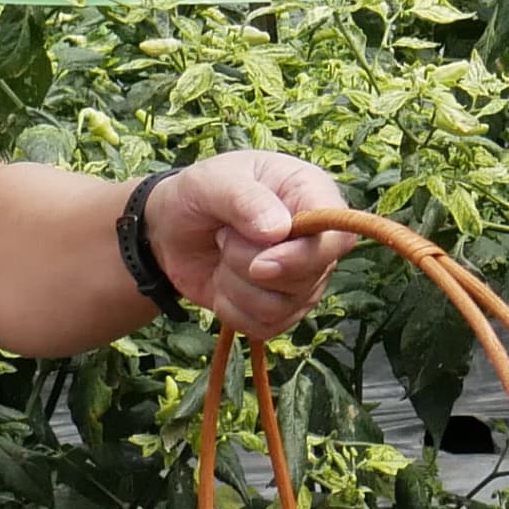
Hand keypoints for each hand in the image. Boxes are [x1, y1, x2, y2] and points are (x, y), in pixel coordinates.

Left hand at [146, 152, 360, 338]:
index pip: (337, 234)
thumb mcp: (212, 181)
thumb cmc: (200, 193)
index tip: (261, 263)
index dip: (304, 256)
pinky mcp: (281, 307)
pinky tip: (222, 283)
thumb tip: (278, 231)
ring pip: (283, 307)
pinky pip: (265, 326)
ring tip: (222, 255)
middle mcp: (316, 238)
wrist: (171, 228)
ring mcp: (303, 276)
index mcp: (311, 193)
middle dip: (249, 265)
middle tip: (223, 237)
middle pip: (307, 276)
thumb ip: (245, 200)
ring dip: (236, 286)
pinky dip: (232, 310)